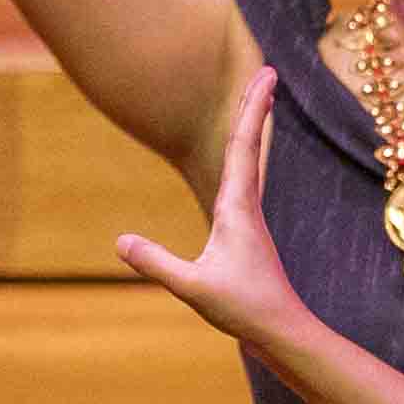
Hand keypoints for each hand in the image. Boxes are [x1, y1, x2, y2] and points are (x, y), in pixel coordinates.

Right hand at [117, 72, 314, 355]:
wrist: (283, 332)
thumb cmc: (246, 309)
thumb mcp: (194, 288)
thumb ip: (158, 263)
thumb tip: (120, 240)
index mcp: (238, 208)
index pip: (243, 146)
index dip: (252, 107)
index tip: (267, 72)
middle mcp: (248, 207)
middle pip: (250, 146)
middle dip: (254, 107)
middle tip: (266, 71)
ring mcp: (249, 221)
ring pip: (251, 165)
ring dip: (250, 132)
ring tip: (255, 105)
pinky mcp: (246, 237)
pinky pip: (244, 186)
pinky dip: (243, 162)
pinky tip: (237, 167)